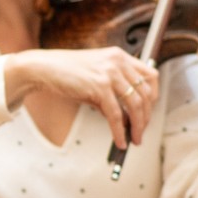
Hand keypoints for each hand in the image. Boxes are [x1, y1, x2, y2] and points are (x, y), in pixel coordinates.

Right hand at [5, 47, 160, 149]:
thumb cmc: (67, 73)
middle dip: (146, 117)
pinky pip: (115, 115)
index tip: (148, 111)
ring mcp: (110, 73)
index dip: (153, 96)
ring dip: (137, 126)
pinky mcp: (99, 87)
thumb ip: (113, 92)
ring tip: (134, 140)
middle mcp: (118, 62)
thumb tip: (125, 119)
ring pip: (134, 105)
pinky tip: (120, 141)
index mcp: (120, 56)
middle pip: (145, 93)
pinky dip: (119, 131)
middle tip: (141, 132)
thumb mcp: (96, 77)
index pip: (150, 76)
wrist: (44, 69)